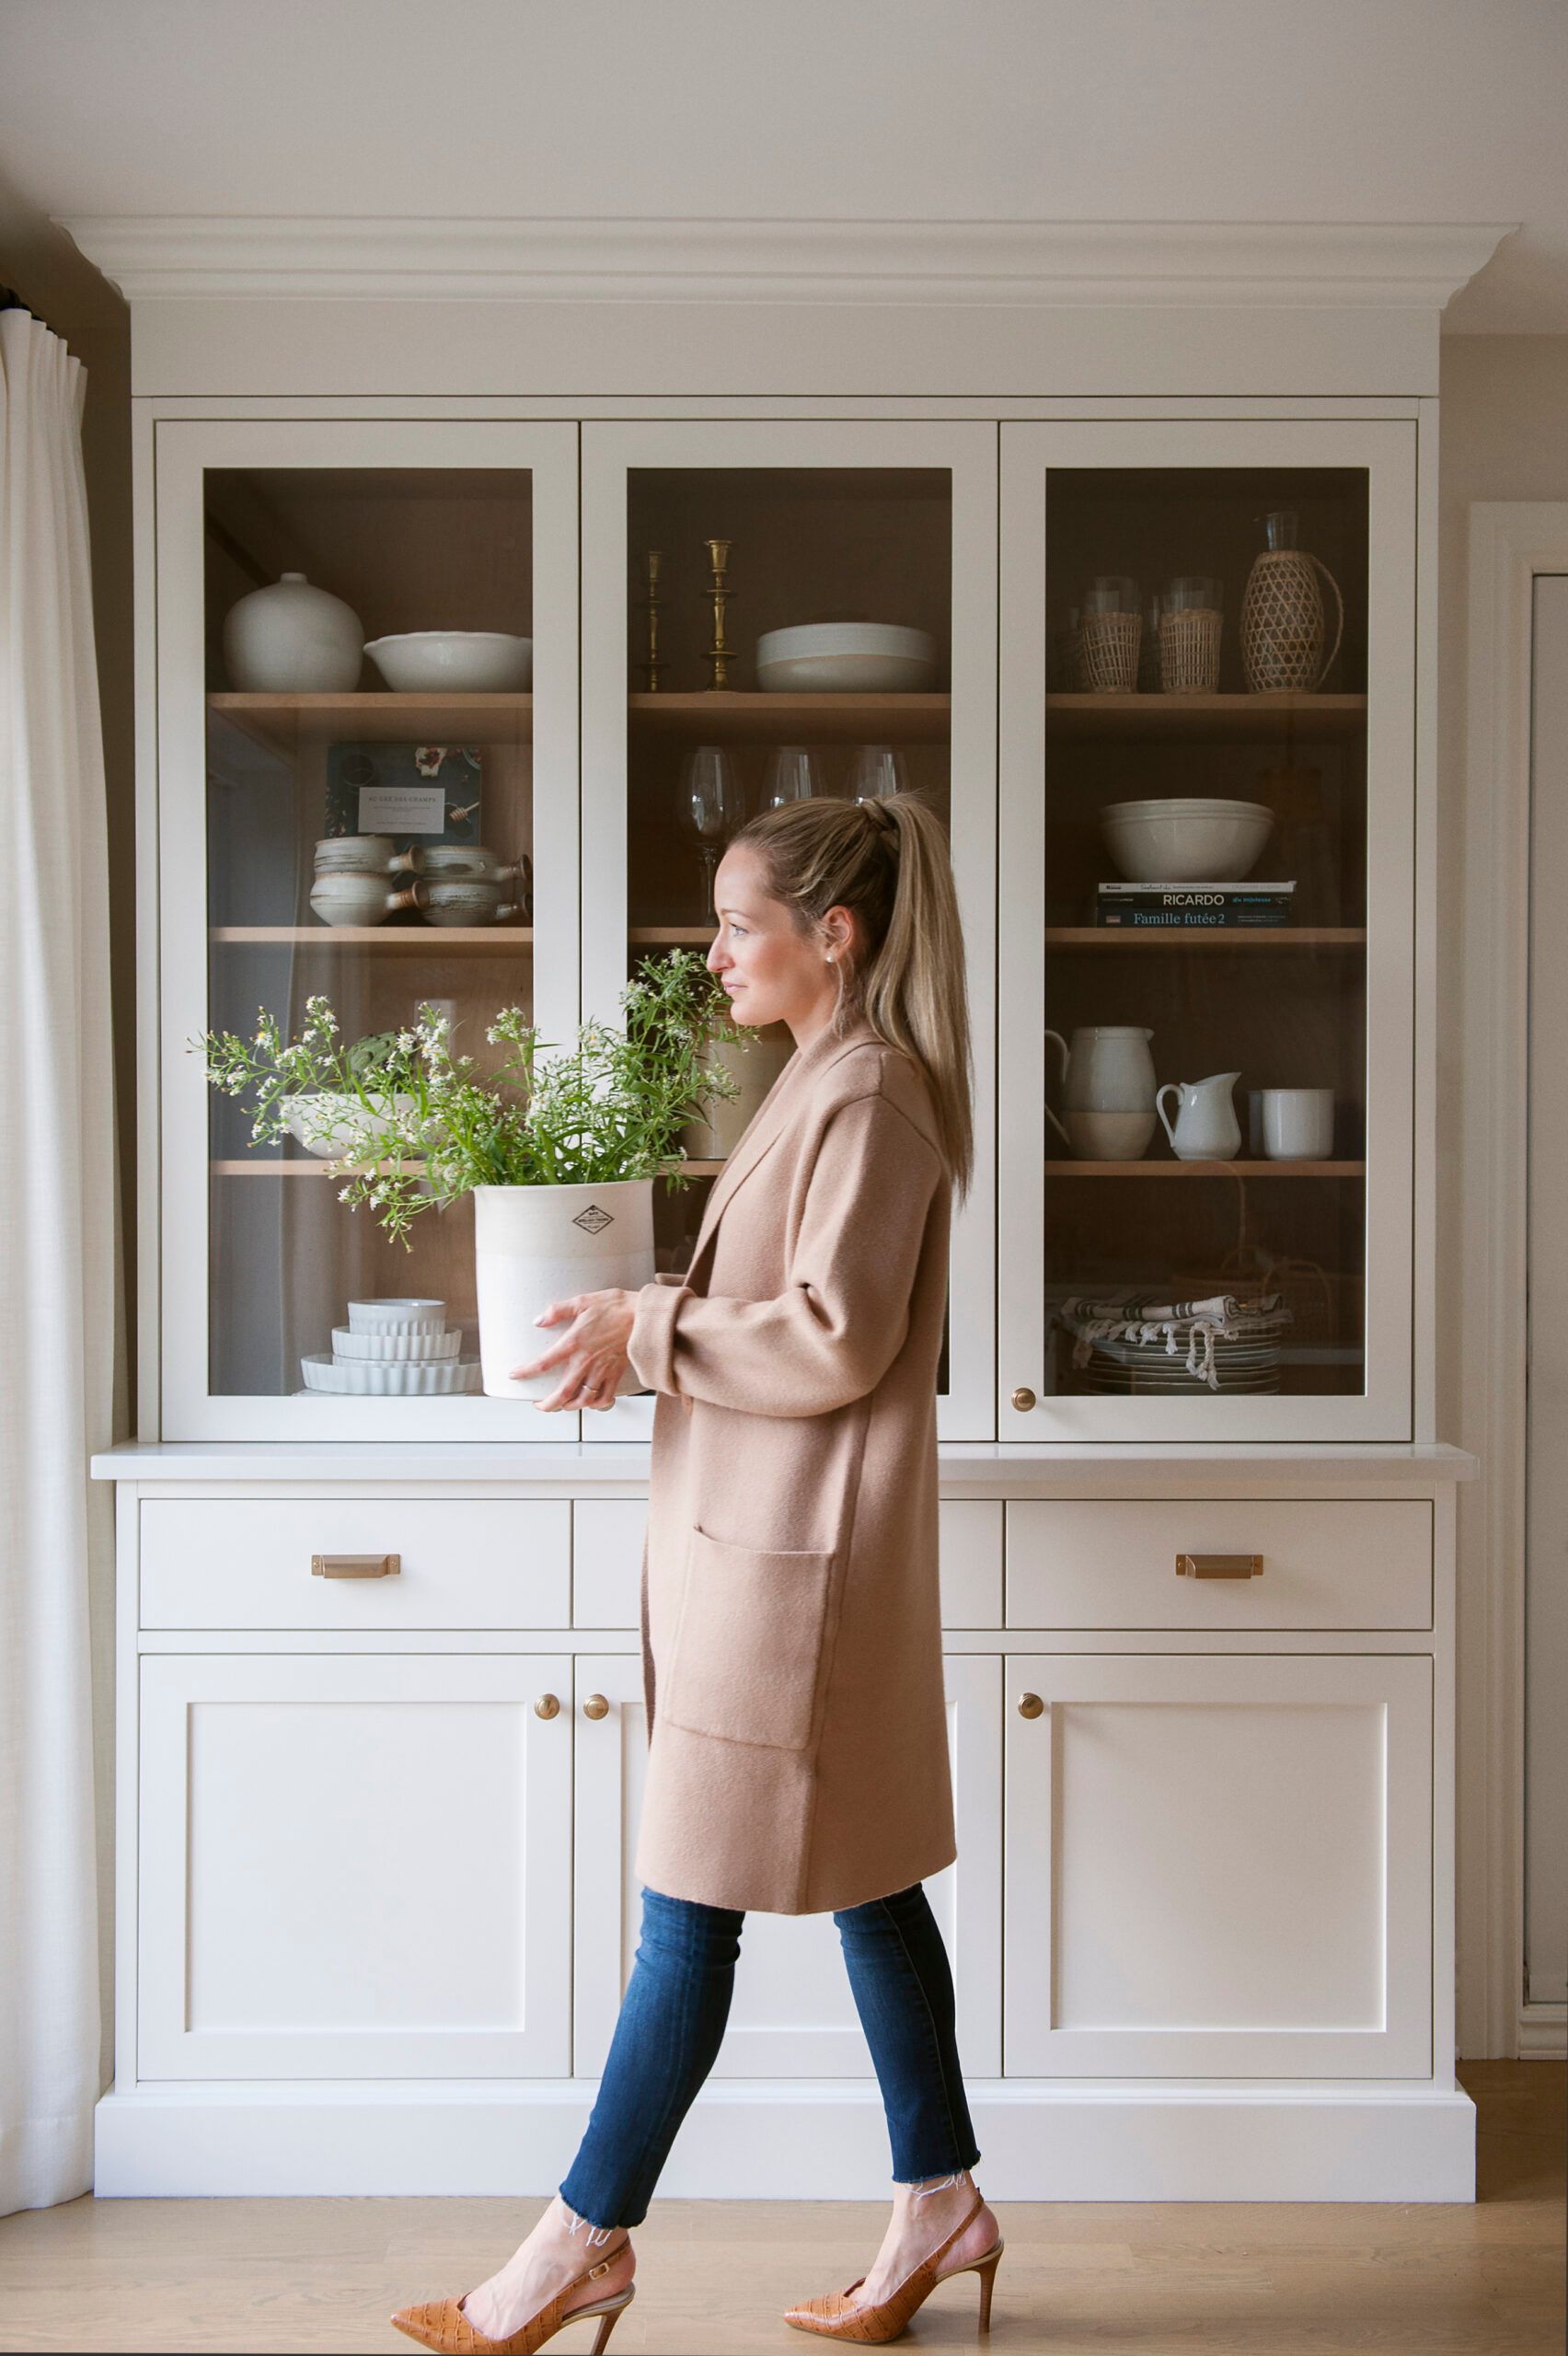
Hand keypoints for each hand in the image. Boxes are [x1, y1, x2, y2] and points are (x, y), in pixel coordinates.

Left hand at [510, 1287, 637, 1411]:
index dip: (526, 1372)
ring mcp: (602, 1370)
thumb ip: (557, 1311)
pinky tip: (589, 1403)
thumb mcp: (582, 1301)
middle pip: (562, 1393)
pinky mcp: (616, 1374)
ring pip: (583, 1400)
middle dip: (547, 1404)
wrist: (645, 1316)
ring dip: (569, 1407)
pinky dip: (595, 1405)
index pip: (543, 1363)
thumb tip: (538, 1321)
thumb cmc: (616, 1306)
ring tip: (562, 1405)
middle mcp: (586, 1362)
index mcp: (574, 1343)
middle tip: (538, 1405)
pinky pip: (604, 1397)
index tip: (515, 1374)